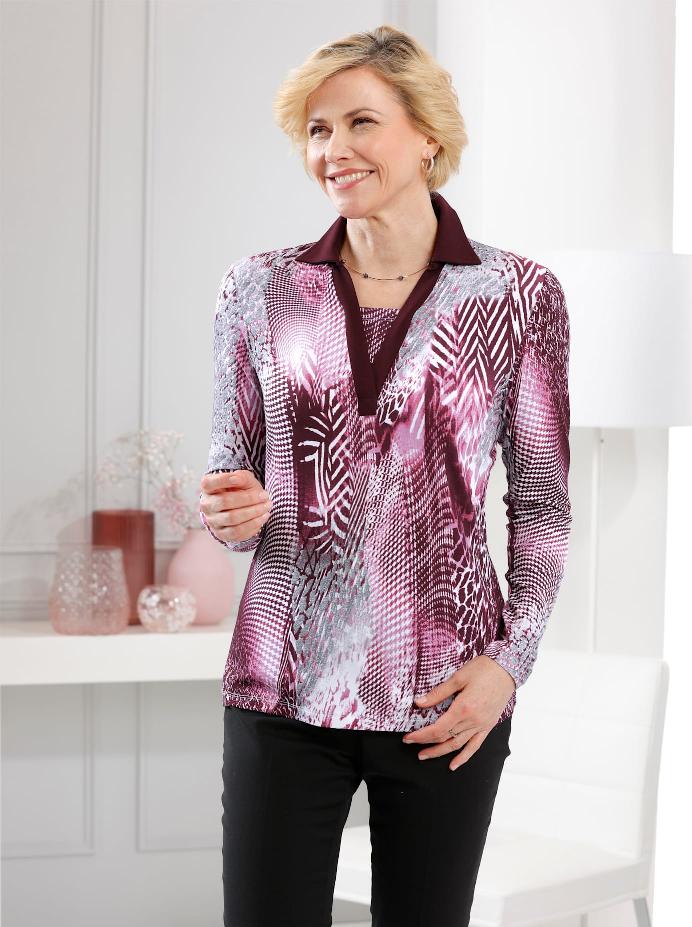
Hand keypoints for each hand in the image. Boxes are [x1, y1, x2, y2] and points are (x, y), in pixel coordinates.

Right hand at [199, 469, 271, 544]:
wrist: (242, 506)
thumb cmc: (242, 490)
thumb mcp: (244, 479)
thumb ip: (241, 477)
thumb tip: (237, 479)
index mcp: (208, 488)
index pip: (209, 483)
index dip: (223, 480)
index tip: (239, 479)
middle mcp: (207, 505)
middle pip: (224, 501)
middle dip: (248, 499)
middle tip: (265, 496)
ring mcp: (212, 521)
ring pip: (232, 518)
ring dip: (253, 512)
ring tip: (266, 506)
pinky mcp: (221, 534)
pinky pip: (237, 532)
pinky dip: (253, 524)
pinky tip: (263, 517)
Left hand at [402, 655, 515, 770]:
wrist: (507, 669)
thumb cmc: (482, 669)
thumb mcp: (458, 677)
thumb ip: (438, 693)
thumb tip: (419, 703)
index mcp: (463, 708)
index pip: (437, 729)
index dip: (421, 736)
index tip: (408, 738)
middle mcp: (472, 721)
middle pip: (445, 738)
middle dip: (426, 743)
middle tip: (411, 745)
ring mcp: (481, 725)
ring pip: (457, 745)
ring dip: (440, 752)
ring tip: (425, 756)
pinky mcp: (488, 726)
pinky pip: (474, 746)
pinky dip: (464, 757)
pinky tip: (453, 765)